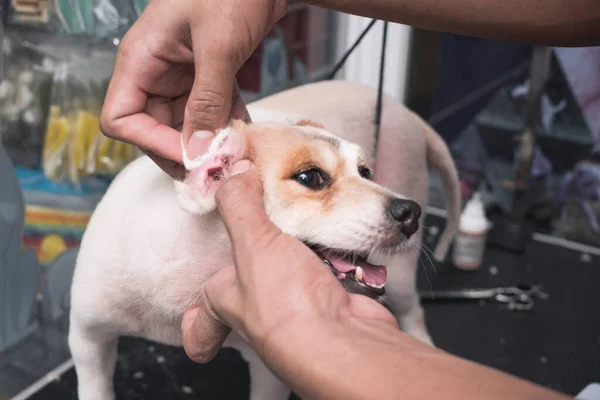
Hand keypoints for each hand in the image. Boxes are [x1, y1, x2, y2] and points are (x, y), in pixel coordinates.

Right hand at [99, 0, 286, 178]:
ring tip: (235, 157)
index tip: (191, 155)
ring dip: (208, 143)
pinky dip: (225, 125)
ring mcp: (181, 76)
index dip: (151, 144)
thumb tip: (197, 150)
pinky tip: (246, 136)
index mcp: (140, 61)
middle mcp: (155, 73)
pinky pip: (210, 111)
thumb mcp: (218, 45)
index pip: (121, 120)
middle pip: (153, 130)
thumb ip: (206, 99)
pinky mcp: (206, 75)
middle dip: (183, 151)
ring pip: (185, 125)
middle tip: (217, 169)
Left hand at [181, 160, 397, 361]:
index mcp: (231, 303)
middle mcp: (262, 314)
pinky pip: (333, 277)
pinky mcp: (335, 306)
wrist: (344, 338)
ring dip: (307, 255)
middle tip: (266, 240)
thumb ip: (240, 205)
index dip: (196, 322)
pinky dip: (339, 260)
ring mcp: (301, 311)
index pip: (202, 324)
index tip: (191, 315)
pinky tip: (343, 240)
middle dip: (261, 268)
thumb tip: (234, 171)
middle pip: (253, 295)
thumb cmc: (285, 302)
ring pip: (297, 281)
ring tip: (312, 225)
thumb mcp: (252, 243)